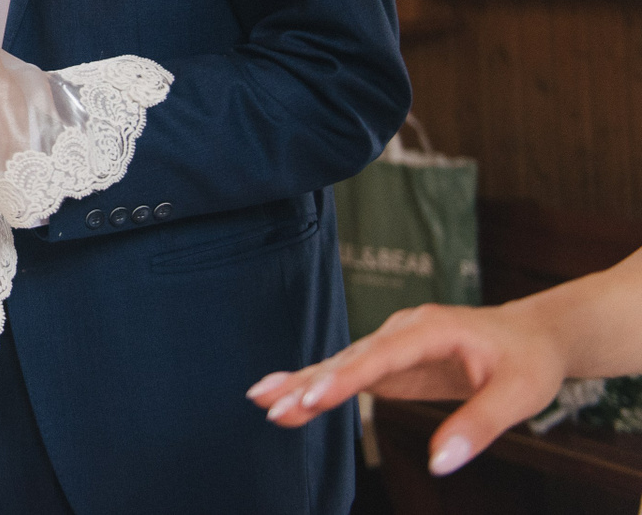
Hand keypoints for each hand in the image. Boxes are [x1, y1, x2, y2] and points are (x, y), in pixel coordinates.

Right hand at [246, 300, 568, 474]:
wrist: (532, 335)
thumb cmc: (528, 361)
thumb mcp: (519, 396)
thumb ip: (478, 426)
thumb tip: (440, 465)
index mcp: (430, 329)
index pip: (379, 355)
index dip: (343, 378)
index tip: (311, 398)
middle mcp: (402, 331)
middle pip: (348, 358)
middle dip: (308, 382)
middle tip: (270, 404)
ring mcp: (392, 344)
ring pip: (340, 365)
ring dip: (303, 384)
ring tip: (262, 401)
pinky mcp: (389, 362)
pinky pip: (348, 374)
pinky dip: (318, 386)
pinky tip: (289, 398)